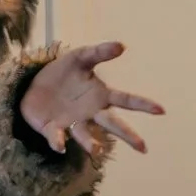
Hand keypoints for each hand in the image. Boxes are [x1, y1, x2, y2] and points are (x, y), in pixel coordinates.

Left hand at [21, 39, 162, 157]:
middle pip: (112, 124)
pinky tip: (61, 145)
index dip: (143, 105)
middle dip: (128, 135)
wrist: (34, 83)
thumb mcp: (80, 57)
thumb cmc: (64, 71)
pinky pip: (57, 137)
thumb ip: (99, 52)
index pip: (125, 100)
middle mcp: (90, 113)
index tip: (161, 110)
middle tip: (144, 147)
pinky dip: (58, 141)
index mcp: (100, 96)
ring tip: (96, 150)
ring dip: (90, 143)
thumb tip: (122, 45)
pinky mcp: (52, 128)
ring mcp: (72, 123)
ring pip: (84, 136)